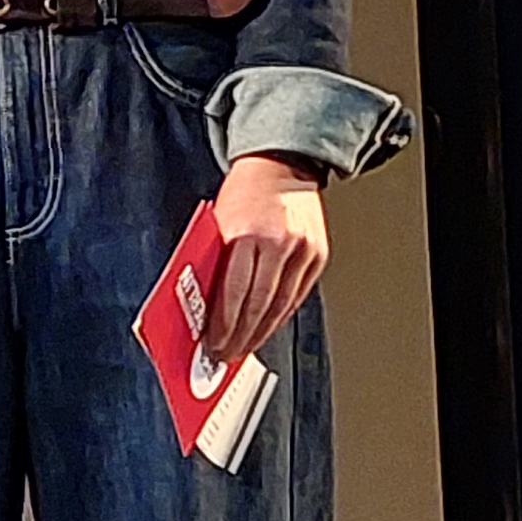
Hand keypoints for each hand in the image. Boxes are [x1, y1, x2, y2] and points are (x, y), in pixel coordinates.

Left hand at [205, 156, 330, 365]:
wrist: (282, 166)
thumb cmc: (243, 193)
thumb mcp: (218, 223)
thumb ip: (214, 261)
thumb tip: (203, 306)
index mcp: (247, 234)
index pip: (234, 292)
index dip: (224, 324)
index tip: (214, 344)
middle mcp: (278, 243)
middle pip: (259, 304)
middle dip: (241, 335)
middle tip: (226, 353)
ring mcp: (303, 250)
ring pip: (281, 305)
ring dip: (261, 332)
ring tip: (244, 348)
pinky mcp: (318, 255)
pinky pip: (298, 295)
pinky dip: (281, 315)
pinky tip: (267, 328)